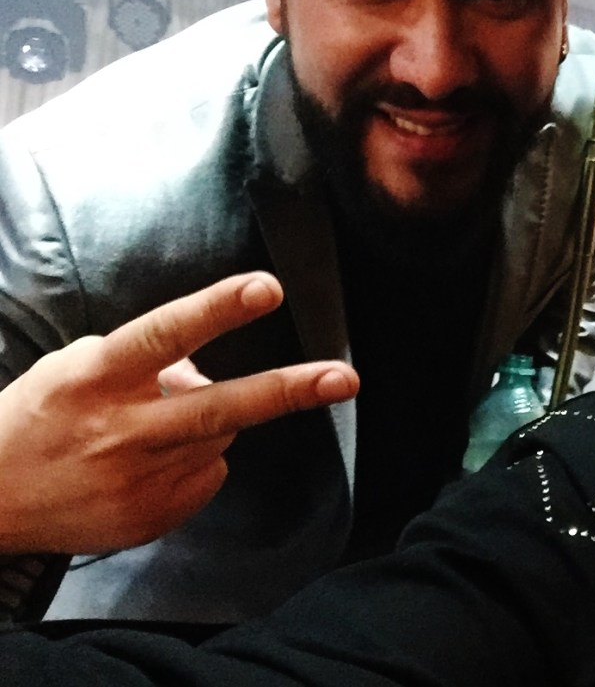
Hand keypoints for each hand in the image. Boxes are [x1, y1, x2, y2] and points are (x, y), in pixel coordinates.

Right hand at [0, 272, 358, 554]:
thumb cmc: (38, 418)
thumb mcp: (76, 368)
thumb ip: (145, 359)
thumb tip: (205, 368)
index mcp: (96, 377)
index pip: (165, 334)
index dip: (219, 310)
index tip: (267, 289)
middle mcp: (120, 430)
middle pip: (218, 407)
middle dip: (287, 391)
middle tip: (344, 379)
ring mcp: (137, 480)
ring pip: (220, 437)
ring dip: (208, 424)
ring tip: (149, 430)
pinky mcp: (151, 517)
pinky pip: (208, 475)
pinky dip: (194, 462)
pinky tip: (147, 465)